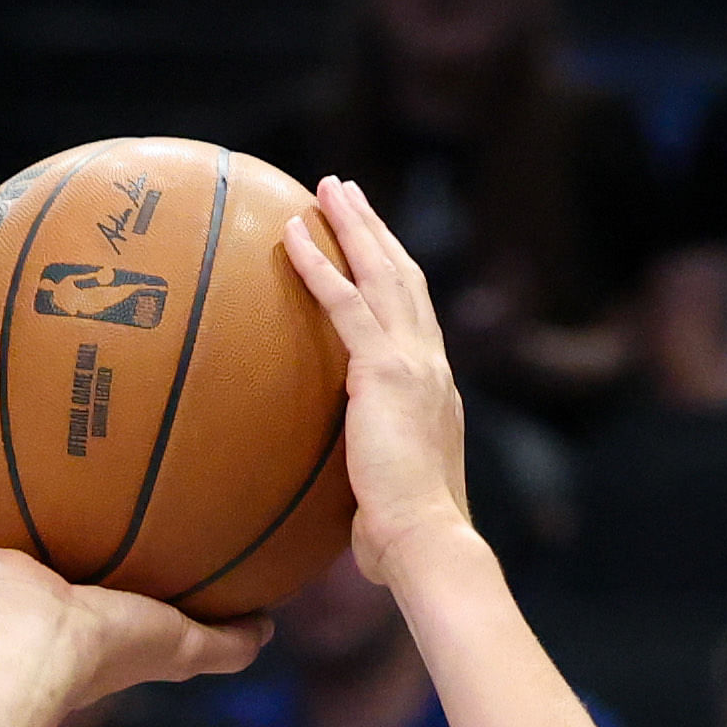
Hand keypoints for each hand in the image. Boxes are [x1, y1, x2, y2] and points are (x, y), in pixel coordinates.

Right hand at [0, 516, 264, 710]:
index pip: (93, 592)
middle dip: (44, 542)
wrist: (37, 645)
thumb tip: (269, 625)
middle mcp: (32, 611)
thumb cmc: (109, 647)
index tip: (121, 536)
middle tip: (60, 500)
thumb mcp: (186, 645)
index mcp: (81, 624)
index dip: (106, 569)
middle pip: (35, 571)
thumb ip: (228, 641)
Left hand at [281, 177, 476, 589]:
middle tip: (346, 192)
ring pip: (381, 273)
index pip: (413, 314)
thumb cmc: (403, 536)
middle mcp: (430, 363)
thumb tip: (343, 498)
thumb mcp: (383, 492)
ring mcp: (412, 362)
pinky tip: (293, 236)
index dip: (394, 273)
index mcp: (434, 387)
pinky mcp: (383, 372)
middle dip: (374, 229)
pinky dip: (320, 267)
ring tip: (325, 187)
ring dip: (352, 225)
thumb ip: (366, 472)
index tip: (373, 244)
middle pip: (402, 276)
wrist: (426, 538)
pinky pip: (346, 305)